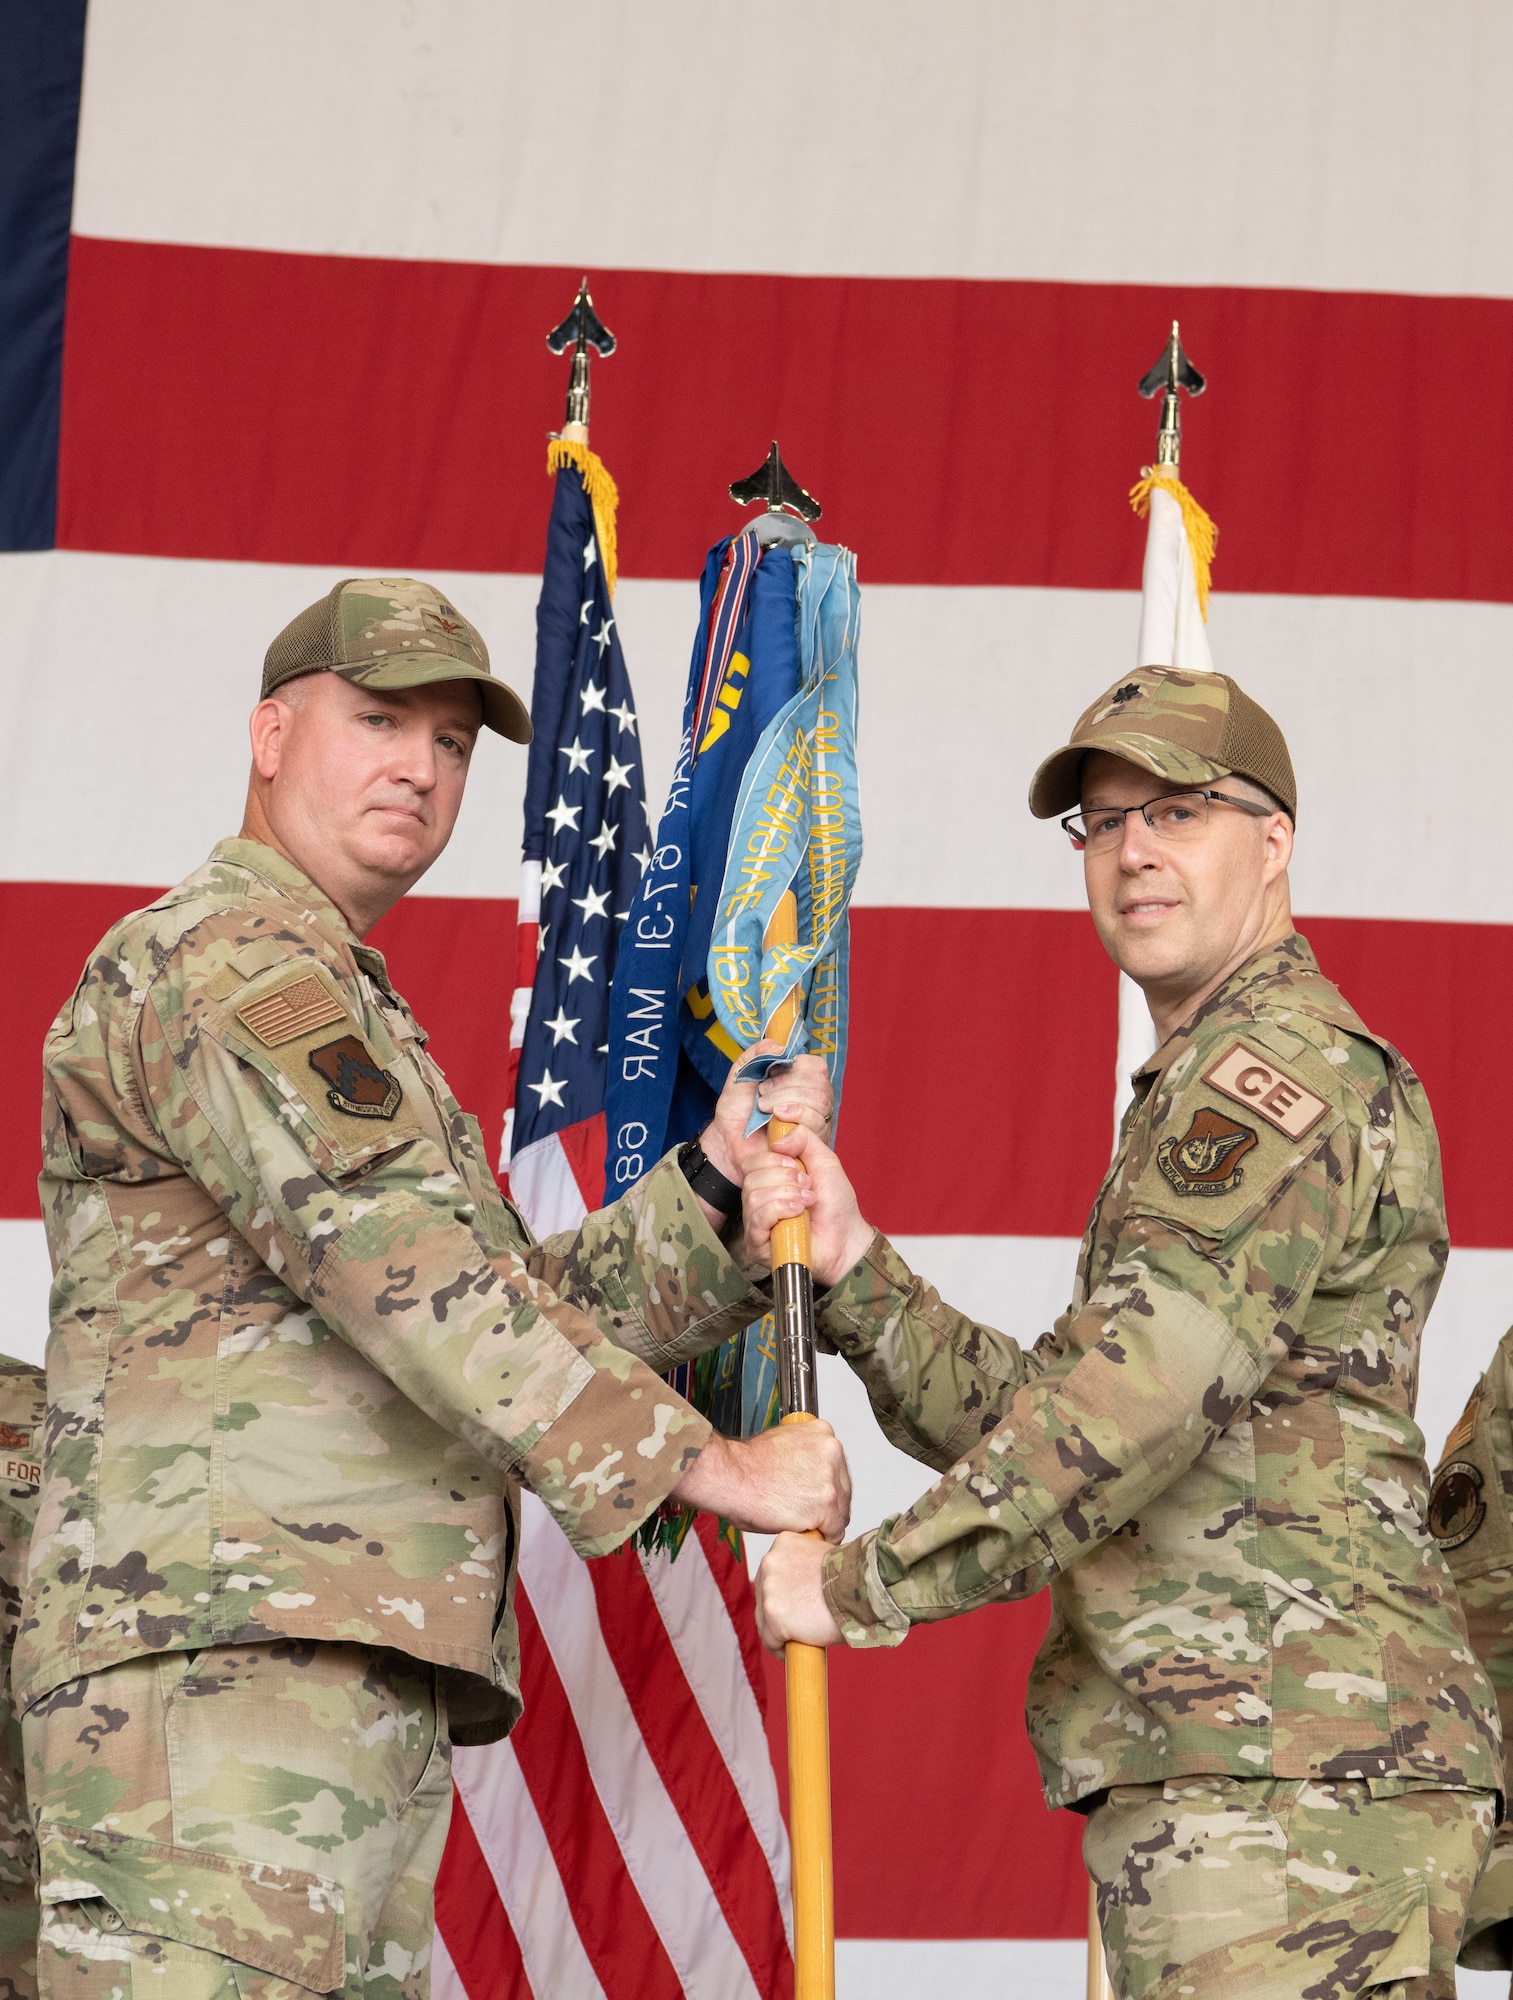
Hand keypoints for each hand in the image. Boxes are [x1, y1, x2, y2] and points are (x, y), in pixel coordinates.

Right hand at [670, 1420, 850, 1541]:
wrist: (730, 1475)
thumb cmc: (747, 1465)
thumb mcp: (783, 1443)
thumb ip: (805, 1455)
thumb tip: (810, 1473)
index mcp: (823, 1433)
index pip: (837, 1468)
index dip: (824, 1488)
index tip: (812, 1497)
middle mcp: (832, 1451)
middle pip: (843, 1490)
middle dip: (827, 1506)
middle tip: (805, 1514)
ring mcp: (831, 1479)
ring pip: (841, 1512)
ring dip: (824, 1522)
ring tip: (800, 1523)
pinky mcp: (826, 1505)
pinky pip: (834, 1531)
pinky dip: (821, 1537)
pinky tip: (804, 1533)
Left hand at [701, 1043, 834, 1186]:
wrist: (729, 1142)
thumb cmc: (737, 1112)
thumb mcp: (741, 1073)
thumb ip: (757, 1053)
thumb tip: (778, 1045)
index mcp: (801, 1081)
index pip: (817, 1066)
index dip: (796, 1066)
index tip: (769, 1074)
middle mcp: (814, 1101)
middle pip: (820, 1083)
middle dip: (787, 1085)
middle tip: (762, 1094)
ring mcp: (817, 1122)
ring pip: (821, 1102)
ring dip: (788, 1100)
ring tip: (764, 1109)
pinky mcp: (814, 1142)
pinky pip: (817, 1123)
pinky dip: (795, 1116)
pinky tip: (776, 1121)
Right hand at [740, 1123, 873, 1285]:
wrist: (847, 1237)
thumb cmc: (836, 1204)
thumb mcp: (824, 1160)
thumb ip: (804, 1139)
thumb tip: (777, 1140)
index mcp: (769, 1180)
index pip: (752, 1162)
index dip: (774, 1160)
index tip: (799, 1167)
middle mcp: (758, 1200)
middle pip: (751, 1177)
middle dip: (784, 1178)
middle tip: (807, 1187)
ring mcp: (755, 1223)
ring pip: (753, 1196)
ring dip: (786, 1194)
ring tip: (807, 1201)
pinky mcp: (756, 1244)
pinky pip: (757, 1217)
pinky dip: (780, 1210)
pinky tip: (798, 1213)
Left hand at [755, 1532, 842, 1653]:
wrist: (861, 1588)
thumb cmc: (851, 1577)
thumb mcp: (823, 1557)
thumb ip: (805, 1569)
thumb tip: (801, 1591)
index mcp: (783, 1544)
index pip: (773, 1575)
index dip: (782, 1594)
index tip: (792, 1606)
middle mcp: (770, 1562)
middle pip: (764, 1597)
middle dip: (777, 1613)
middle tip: (797, 1625)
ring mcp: (769, 1589)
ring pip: (764, 1620)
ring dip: (777, 1632)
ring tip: (796, 1640)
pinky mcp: (773, 1615)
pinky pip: (771, 1641)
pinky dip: (780, 1649)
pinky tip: (792, 1651)